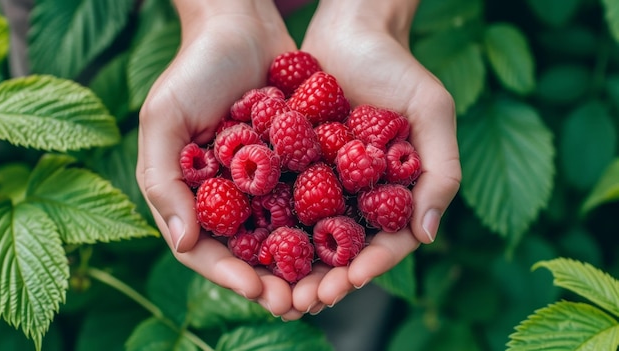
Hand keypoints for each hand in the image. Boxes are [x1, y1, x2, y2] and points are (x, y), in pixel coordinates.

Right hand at [136, 0, 300, 316]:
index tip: (258, 291)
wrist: (243, 25)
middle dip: (273, 280)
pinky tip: (348, 242)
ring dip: (304, 264)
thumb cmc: (195, 68)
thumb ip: (162, 181)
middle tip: (298, 302)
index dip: (230, 275)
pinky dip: (326, 224)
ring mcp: (265, 181)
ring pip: (284, 234)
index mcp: (192, 194)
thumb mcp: (164, 119)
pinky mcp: (297, 163)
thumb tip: (183, 243)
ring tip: (327, 285)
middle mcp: (229, 194)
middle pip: (250, 251)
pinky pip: (312, 200)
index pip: (207, 249)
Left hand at [287, 0, 461, 317]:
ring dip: (293, 266)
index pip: (387, 240)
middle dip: (324, 278)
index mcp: (396, 191)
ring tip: (275, 289)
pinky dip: (269, 227)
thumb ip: (442, 171)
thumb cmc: (398, 67)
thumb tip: (427, 235)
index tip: (348, 282)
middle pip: (343, 248)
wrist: (349, 31)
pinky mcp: (293, 165)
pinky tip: (251, 247)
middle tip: (303, 302)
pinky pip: (280, 201)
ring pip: (309, 235)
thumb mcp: (432, 112)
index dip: (370, 264)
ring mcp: (326, 182)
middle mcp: (359, 194)